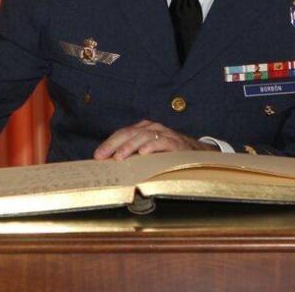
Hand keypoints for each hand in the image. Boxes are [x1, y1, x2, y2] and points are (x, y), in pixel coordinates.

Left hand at [93, 120, 218, 160]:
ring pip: (142, 137)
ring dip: (129, 147)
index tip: (97, 156)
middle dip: (114, 145)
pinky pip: (162, 142)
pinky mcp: (175, 142)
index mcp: (143, 129)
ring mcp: (164, 134)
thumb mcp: (148, 153)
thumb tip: (111, 166)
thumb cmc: (167, 154)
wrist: (196, 153)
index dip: (109, 143)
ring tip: (119, 157)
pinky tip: (143, 154)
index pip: (122, 133)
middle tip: (103, 157)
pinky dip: (152, 147)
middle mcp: (152, 128)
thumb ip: (133, 155)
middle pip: (129, 133)